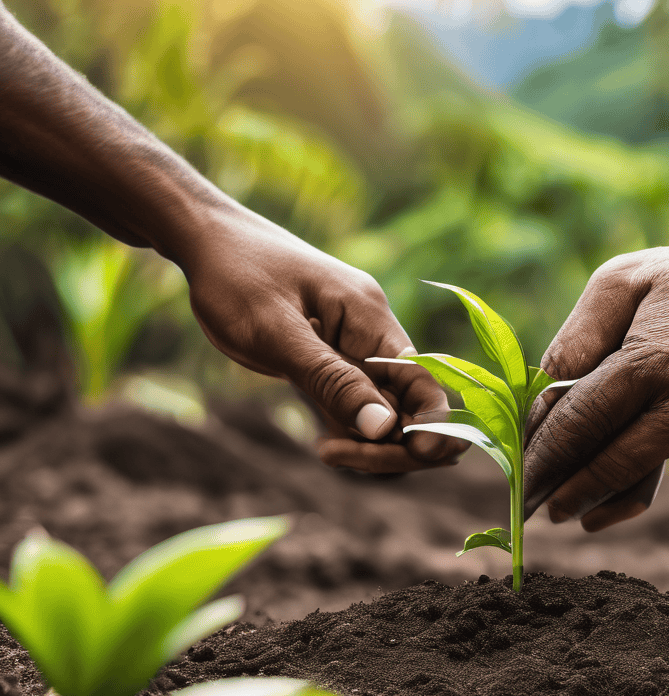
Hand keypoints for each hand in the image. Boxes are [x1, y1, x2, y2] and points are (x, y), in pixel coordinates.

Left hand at [182, 204, 466, 472]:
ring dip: (370, 445)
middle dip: (392, 444)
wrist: (206, 241)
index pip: (424, 380)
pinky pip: (362, 410)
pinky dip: (353, 434)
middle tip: (335, 454)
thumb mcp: (276, 332)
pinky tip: (323, 444)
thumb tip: (385, 428)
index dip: (433, 421)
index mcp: (371, 318)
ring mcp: (357, 352)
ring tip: (326, 450)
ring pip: (389, 415)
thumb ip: (331, 380)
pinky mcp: (336, 363)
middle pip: (413, 405)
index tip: (413, 453)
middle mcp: (374, 336)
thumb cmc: (235, 277)